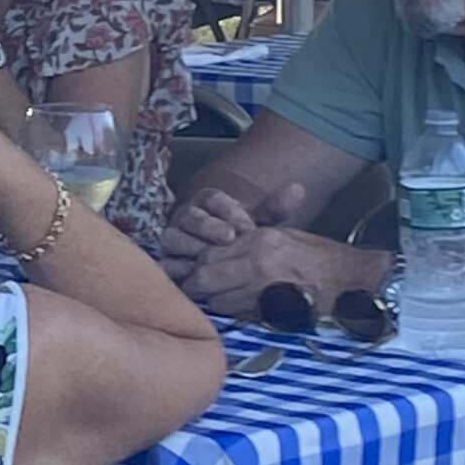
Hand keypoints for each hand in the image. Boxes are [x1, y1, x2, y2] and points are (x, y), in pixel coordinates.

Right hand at [161, 181, 307, 282]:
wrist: (224, 265)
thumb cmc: (241, 241)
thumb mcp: (259, 224)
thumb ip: (275, 209)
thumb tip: (298, 189)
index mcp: (207, 203)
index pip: (212, 199)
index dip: (226, 209)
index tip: (244, 223)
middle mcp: (186, 218)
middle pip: (189, 216)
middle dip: (208, 226)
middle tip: (229, 238)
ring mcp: (173, 240)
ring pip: (172, 237)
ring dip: (190, 246)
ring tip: (209, 258)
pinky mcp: (167, 261)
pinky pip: (166, 263)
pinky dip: (177, 268)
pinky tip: (193, 275)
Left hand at [173, 219, 373, 319]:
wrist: (354, 279)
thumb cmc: (322, 258)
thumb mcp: (284, 237)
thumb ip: (250, 244)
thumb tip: (220, 254)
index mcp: (259, 240)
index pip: (210, 252)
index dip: (198, 264)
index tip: (195, 270)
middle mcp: (257, 262)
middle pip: (205, 277)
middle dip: (196, 285)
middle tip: (197, 290)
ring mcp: (263, 288)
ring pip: (217, 299)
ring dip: (213, 302)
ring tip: (219, 300)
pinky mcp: (273, 310)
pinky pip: (238, 315)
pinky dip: (233, 314)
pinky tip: (239, 310)